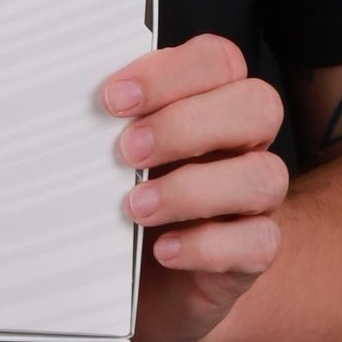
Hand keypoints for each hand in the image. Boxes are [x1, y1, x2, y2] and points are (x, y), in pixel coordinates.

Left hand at [101, 34, 287, 341]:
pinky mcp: (254, 253)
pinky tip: (164, 249)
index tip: (114, 98)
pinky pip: (260, 242)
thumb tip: (75, 108)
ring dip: (193, 189)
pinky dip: (207, 246)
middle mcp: (244, 142)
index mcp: (212, 98)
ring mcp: (256, 199)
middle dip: (186, 124)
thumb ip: (111, 124)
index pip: (217, 60)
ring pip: (266, 176)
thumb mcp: (114, 155)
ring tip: (136, 206)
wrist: (145, 281)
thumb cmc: (126, 197)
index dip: (170, 73)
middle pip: (259, 105)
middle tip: (128, 150)